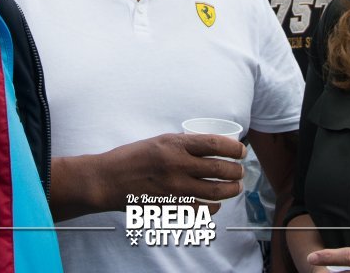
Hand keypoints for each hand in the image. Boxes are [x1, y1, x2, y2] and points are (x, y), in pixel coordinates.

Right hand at [102, 132, 245, 204]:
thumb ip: (182, 144)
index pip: (215, 144)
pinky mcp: (171, 205)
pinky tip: (216, 203)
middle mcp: (177, 165)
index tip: (241, 151)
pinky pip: (201, 209)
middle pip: (220, 169)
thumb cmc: (132, 157)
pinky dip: (213, 207)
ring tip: (235, 187)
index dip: (234, 148)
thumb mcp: (159, 141)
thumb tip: (208, 146)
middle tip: (240, 170)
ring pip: (215, 191)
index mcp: (174, 144)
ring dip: (231, 190)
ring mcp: (174, 188)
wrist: (109, 179)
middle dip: (237, 170)